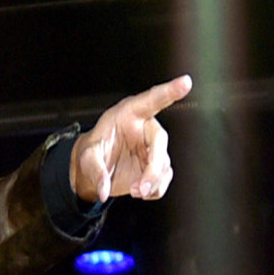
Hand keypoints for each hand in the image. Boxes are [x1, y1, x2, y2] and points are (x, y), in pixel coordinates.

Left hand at [71, 76, 191, 203]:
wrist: (96, 167)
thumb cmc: (94, 150)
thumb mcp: (88, 156)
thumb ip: (95, 171)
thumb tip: (103, 190)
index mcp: (130, 114)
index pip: (152, 100)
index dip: (169, 91)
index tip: (185, 82)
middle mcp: (145, 128)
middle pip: (160, 142)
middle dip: (153, 169)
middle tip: (140, 189)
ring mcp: (152, 148)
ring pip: (164, 165)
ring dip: (152, 183)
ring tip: (134, 191)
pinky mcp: (155, 166)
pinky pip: (163, 179)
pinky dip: (154, 190)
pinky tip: (140, 192)